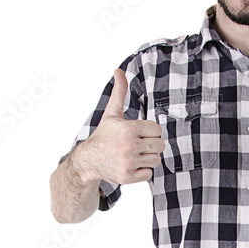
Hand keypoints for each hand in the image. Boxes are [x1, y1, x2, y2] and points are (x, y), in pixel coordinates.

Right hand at [73, 68, 164, 184]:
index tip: (138, 133)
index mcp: (128, 128)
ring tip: (133, 155)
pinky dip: (142, 171)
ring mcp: (128, 162)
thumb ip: (119, 92)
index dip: (149, 132)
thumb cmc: (104, 135)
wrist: (89, 160)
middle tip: (137, 145)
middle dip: (150, 145)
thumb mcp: (112, 113)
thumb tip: (118, 70)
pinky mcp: (127, 177)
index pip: (157, 130)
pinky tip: (130, 165)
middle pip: (160, 146)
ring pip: (156, 160)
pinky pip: (149, 174)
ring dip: (147, 158)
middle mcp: (128, 146)